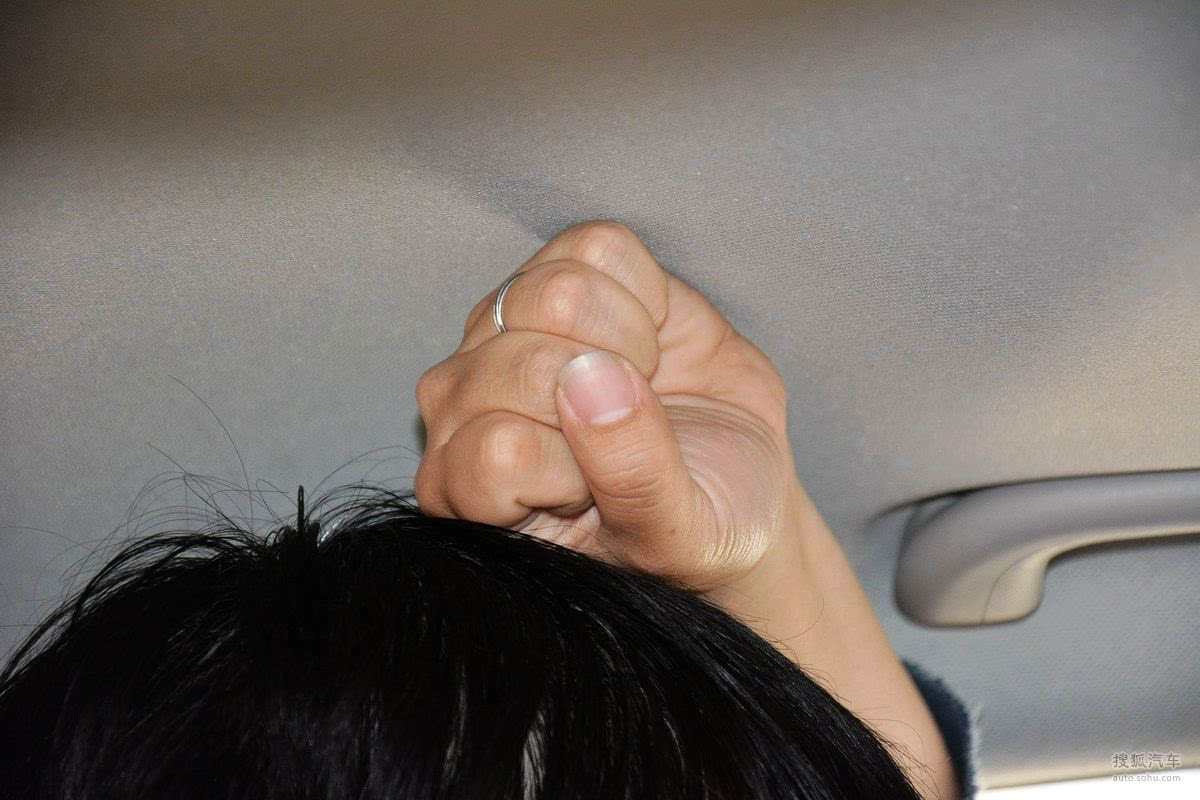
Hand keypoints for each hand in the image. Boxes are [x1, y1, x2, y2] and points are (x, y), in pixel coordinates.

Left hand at [414, 220, 802, 590]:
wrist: (735, 486)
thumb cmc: (691, 531)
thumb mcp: (676, 537)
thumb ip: (631, 475)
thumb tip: (590, 378)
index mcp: (465, 489)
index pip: (499, 451)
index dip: (576, 468)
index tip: (605, 493)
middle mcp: (463, 403)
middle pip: (523, 363)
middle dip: (607, 399)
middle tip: (634, 433)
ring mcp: (503, 329)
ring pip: (552, 291)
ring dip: (627, 340)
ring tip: (641, 384)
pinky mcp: (559, 271)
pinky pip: (597, 246)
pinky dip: (647, 292)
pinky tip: (649, 342)